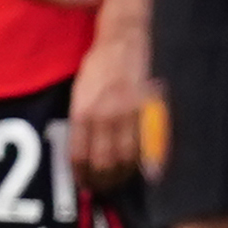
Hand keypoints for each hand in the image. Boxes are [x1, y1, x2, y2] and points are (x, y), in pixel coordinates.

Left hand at [68, 13, 151, 183]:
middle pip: (103, 163)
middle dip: (102, 181)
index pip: (79, 156)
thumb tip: (84, 152)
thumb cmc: (99, 66)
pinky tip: (138, 169)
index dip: (81, 175)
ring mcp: (128, 115)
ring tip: (119, 181)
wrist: (124, 40)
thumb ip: (81, 121)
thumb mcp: (79, 92)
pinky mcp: (148, 112)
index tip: (84, 183)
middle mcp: (104, 116)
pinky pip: (146, 145)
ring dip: (122, 176)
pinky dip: (142, 162)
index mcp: (83, 111)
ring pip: (126, 159)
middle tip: (102, 188)